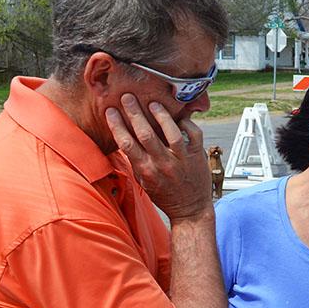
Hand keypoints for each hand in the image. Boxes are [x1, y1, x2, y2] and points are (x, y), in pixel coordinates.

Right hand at [105, 94, 211, 220]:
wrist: (191, 210)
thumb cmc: (165, 195)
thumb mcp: (144, 182)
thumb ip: (135, 162)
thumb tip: (123, 139)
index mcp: (146, 171)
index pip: (127, 144)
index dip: (117, 125)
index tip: (111, 111)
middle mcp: (163, 164)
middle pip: (146, 134)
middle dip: (134, 113)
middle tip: (128, 97)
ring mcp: (182, 159)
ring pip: (171, 132)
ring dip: (161, 115)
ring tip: (153, 103)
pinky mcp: (197, 155)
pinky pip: (193, 133)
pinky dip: (186, 123)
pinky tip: (179, 116)